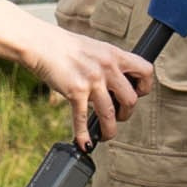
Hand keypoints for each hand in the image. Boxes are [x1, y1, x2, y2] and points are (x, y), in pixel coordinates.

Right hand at [0, 0, 148, 143]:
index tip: (136, 93)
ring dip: (110, 130)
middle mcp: (107, 67)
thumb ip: (107, 64)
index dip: (144, 87)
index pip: (145, 71)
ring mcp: (92, 80)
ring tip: (105, 135)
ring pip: (111, 114)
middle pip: (131, 99)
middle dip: (126, 113)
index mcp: (114, 55)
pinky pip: (84, 119)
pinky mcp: (76, 91)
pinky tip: (84, 143)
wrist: (40, 43)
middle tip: (118, 116)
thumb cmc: (63, 46)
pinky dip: (84, 135)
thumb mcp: (93, 48)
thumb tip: (114, 84)